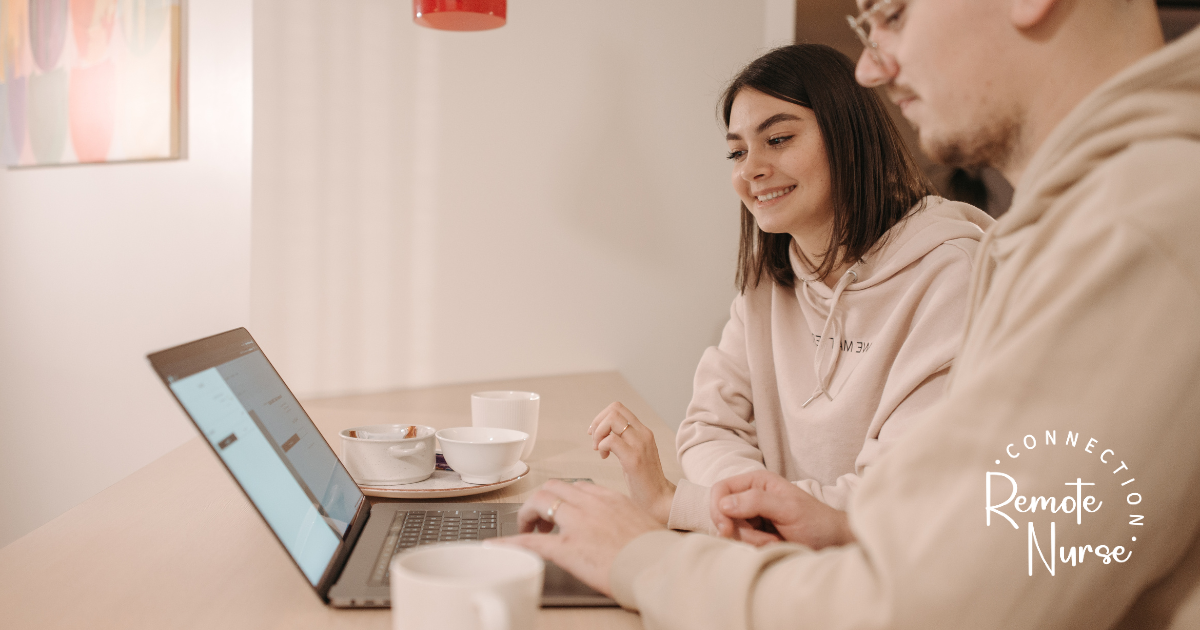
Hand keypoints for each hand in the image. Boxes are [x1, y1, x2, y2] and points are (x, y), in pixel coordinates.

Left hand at [498, 479, 664, 596]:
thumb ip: (626, 520)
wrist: (660, 565)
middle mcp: (591, 505)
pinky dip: (512, 541)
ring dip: (529, 513)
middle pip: (554, 488)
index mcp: (610, 498)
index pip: (578, 486)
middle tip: (540, 519)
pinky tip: (500, 545)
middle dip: (542, 500)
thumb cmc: (657, 551)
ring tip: (528, 527)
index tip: (561, 508)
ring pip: (540, 502)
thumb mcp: (643, 523)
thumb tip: (622, 530)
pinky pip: (532, 541)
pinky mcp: (568, 548)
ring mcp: (577, 524)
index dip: (564, 497)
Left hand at [588, 402, 676, 523]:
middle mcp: (643, 434)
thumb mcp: (634, 453)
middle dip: (597, 423)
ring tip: (599, 449)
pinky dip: (602, 446)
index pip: (618, 407)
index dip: (601, 417)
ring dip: (598, 433)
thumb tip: (602, 431)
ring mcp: (640, 445)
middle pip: (614, 409)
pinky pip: (611, 440)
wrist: (659, 499)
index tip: (595, 434)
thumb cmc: (643, 480)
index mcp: (643, 431)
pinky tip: (605, 457)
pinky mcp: (634, 459)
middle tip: (595, 442)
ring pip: (612, 420)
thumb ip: (623, 440)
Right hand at [710, 470, 855, 549]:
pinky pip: (742, 542)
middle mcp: (751, 496)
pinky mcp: (756, 533)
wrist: (834, 542)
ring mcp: (752, 516)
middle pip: (723, 514)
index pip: (720, 490)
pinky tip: (775, 545)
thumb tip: (723, 504)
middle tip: (768, 540)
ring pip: (732, 531)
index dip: (718, 510)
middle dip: (742, 532)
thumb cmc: (816, 522)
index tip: (727, 530)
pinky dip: (756, 548)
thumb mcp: (789, 509)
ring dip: (752, 542)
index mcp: (756, 481)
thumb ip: (756, 502)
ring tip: (777, 542)